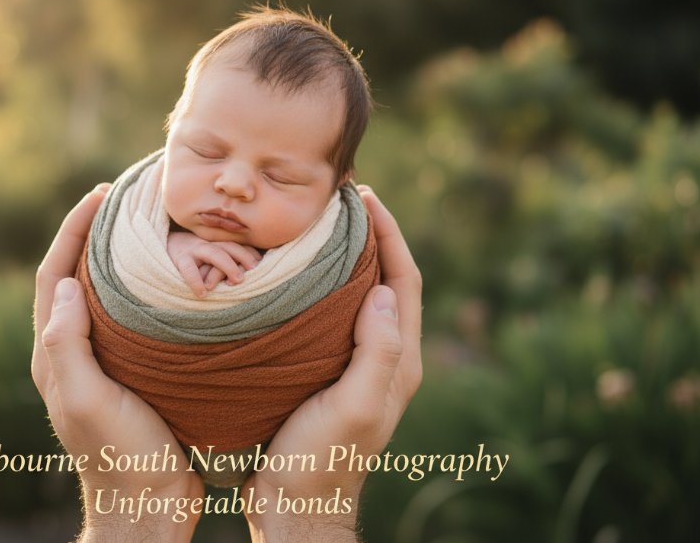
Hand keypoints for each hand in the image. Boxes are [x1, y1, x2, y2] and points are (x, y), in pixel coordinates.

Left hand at [32, 184, 204, 541]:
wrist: (148, 504)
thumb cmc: (121, 454)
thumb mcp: (89, 401)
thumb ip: (67, 347)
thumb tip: (66, 285)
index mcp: (55, 354)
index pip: (54, 276)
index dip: (72, 230)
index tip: (100, 194)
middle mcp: (73, 352)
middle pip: (75, 276)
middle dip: (93, 232)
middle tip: (124, 197)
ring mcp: (103, 362)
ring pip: (104, 294)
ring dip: (118, 256)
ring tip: (147, 224)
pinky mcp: (132, 372)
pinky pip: (132, 316)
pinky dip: (144, 288)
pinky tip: (171, 278)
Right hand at [167, 231, 261, 296]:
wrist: (162, 246)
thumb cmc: (191, 256)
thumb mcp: (209, 256)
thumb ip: (224, 261)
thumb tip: (249, 274)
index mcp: (216, 243)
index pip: (237, 245)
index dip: (251, 253)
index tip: (263, 263)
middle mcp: (207, 244)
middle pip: (230, 246)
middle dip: (244, 256)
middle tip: (255, 270)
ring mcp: (193, 249)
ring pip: (214, 253)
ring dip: (227, 265)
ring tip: (237, 280)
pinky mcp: (179, 259)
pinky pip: (188, 269)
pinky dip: (196, 281)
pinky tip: (202, 293)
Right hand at [244, 185, 422, 542]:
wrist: (293, 502)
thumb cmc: (321, 457)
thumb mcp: (354, 405)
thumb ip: (377, 352)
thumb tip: (383, 292)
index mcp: (399, 361)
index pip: (406, 281)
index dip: (391, 234)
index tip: (366, 198)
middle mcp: (385, 357)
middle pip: (387, 280)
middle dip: (371, 235)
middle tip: (342, 200)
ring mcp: (357, 363)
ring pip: (359, 294)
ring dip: (346, 256)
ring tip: (319, 224)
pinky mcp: (328, 370)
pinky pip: (332, 313)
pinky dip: (321, 284)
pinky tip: (294, 273)